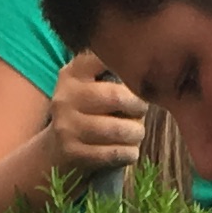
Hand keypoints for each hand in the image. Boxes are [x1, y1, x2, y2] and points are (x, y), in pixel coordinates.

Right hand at [43, 51, 148, 175]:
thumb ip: (114, 71)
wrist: (55, 147)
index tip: (141, 79)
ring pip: (118, 129)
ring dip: (136, 133)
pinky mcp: (72, 152)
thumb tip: (156, 73)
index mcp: (73, 73)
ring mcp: (67, 126)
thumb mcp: (89, 84)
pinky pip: (113, 153)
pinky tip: (130, 151)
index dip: (130, 70)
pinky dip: (129, 153)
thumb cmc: (87, 111)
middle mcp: (66, 97)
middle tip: (141, 111)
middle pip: (117, 97)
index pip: (105, 60)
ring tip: (136, 133)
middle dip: (138, 106)